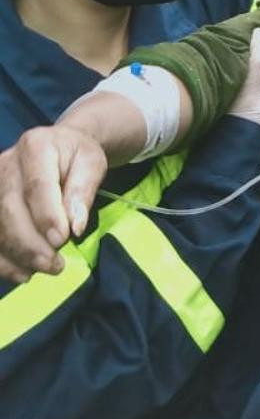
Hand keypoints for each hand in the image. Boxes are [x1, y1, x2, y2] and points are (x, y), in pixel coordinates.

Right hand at [0, 125, 107, 281]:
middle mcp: (6, 163)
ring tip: (44, 269)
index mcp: (36, 146)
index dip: (46, 216)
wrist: (59, 148)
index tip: (62, 240)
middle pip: (9, 209)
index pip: (36, 185)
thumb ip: (83, 191)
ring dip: (17, 256)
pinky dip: (4, 260)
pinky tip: (23, 272)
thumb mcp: (92, 164)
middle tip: (55, 265)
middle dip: (31, 244)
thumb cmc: (76, 157)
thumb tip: (75, 226)